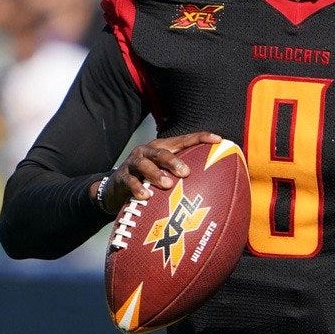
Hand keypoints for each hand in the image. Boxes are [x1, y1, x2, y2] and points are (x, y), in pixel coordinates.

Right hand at [91, 132, 221, 213]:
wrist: (116, 189)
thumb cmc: (149, 180)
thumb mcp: (166, 173)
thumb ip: (184, 174)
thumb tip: (217, 182)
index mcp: (163, 147)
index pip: (184, 140)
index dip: (201, 138)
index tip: (218, 140)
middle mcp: (148, 152)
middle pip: (162, 152)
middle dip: (174, 161)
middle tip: (186, 172)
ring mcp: (134, 163)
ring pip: (145, 165)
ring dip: (156, 174)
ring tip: (167, 184)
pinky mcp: (122, 177)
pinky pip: (130, 182)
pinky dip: (138, 188)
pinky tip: (146, 196)